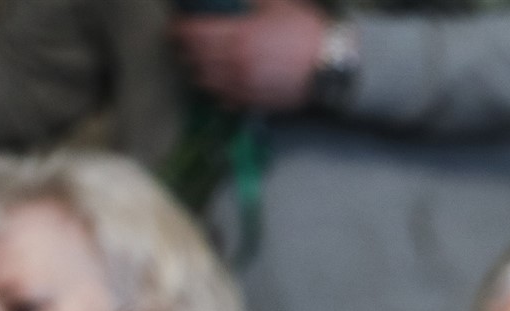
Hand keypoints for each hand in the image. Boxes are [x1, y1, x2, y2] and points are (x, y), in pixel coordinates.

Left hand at [171, 0, 329, 111]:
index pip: (195, 34)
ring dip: (199, 72)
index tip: (177, 27)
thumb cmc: (306, 31)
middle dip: (187, 51)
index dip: (181, 30)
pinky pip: (225, 99)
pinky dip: (217, 91)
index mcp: (238, 35)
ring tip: (199, 64)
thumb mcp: (276, 4)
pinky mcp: (255, 102)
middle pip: (196, 60)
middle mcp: (235, 63)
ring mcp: (244, 85)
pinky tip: (220, 83)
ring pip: (207, 82)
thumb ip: (249, 1)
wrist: (332, 64)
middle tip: (185, 45)